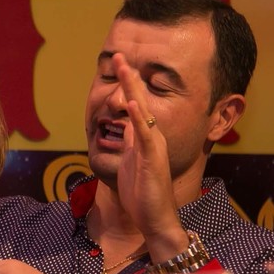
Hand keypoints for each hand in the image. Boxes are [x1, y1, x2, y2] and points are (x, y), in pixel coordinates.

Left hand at [110, 53, 187, 248]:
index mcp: (145, 137)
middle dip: (129, 77)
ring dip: (133, 88)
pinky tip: (132, 103)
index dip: (126, 85)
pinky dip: (138, 118)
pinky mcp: (152, 159)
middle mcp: (152, 137)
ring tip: (124, 67)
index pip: (134, 105)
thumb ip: (129, 143)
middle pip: (139, 100)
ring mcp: (153, 146)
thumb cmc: (142, 193)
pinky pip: (144, 136)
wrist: (155, 218)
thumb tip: (123, 127)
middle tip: (118, 54)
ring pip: (142, 112)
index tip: (117, 64)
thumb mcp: (131, 161)